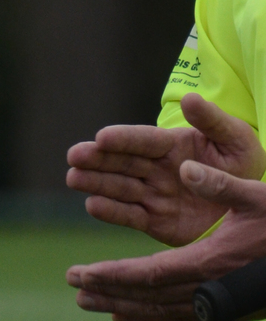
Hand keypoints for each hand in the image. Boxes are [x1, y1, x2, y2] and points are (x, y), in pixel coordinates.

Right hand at [65, 91, 265, 246]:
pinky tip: (92, 205)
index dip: (124, 139)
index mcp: (174, 145)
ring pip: (119, 188)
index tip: (102, 136)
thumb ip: (212, 121)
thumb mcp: (236, 140)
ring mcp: (154, 195)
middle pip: (122, 163)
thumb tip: (190, 98)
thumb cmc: (245, 167)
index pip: (145, 140)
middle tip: (74, 156)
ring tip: (73, 178)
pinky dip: (111, 212)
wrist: (250, 207)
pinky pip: (129, 217)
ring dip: (95, 183)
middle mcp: (157, 169)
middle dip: (97, 159)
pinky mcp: (154, 221)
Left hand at [66, 161, 265, 320]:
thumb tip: (185, 165)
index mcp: (211, 262)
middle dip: (107, 291)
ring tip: (89, 302)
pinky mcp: (225, 311)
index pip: (150, 274)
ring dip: (122, 307)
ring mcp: (218, 306)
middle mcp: (210, 290)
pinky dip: (149, 317)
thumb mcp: (259, 195)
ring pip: (159, 312)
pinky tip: (127, 315)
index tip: (81, 273)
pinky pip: (177, 318)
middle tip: (72, 283)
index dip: (113, 275)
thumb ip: (221, 184)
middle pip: (147, 297)